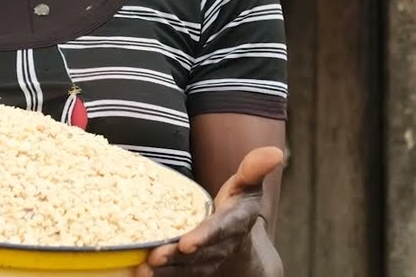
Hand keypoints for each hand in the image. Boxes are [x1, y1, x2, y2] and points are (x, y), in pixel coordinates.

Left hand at [136, 146, 284, 276]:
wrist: (239, 238)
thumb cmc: (238, 204)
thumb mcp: (248, 184)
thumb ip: (254, 168)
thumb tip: (277, 151)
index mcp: (235, 223)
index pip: (220, 230)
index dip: (204, 236)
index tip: (187, 243)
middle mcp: (221, 246)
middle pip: (199, 254)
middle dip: (176, 257)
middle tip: (155, 257)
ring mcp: (207, 260)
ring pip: (187, 269)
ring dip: (166, 270)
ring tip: (142, 269)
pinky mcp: (193, 269)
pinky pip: (178, 275)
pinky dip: (161, 276)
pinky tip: (139, 273)